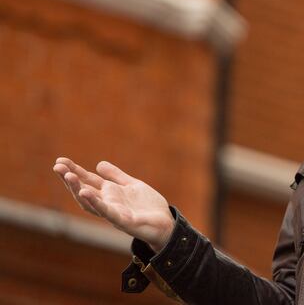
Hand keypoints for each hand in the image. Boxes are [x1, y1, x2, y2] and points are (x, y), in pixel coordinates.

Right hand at [52, 158, 174, 251]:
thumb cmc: (148, 206)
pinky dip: (95, 203)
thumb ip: (116, 176)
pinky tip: (86, 193)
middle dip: (70, 179)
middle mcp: (108, 203)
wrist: (165, 223)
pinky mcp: (122, 220)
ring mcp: (113, 212)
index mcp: (110, 193)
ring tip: (68, 176)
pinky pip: (106, 212)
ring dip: (78, 189)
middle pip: (84, 190)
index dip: (75, 171)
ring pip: (91, 202)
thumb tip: (98, 164)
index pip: (88, 181)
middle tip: (57, 167)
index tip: (60, 161)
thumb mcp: (132, 185)